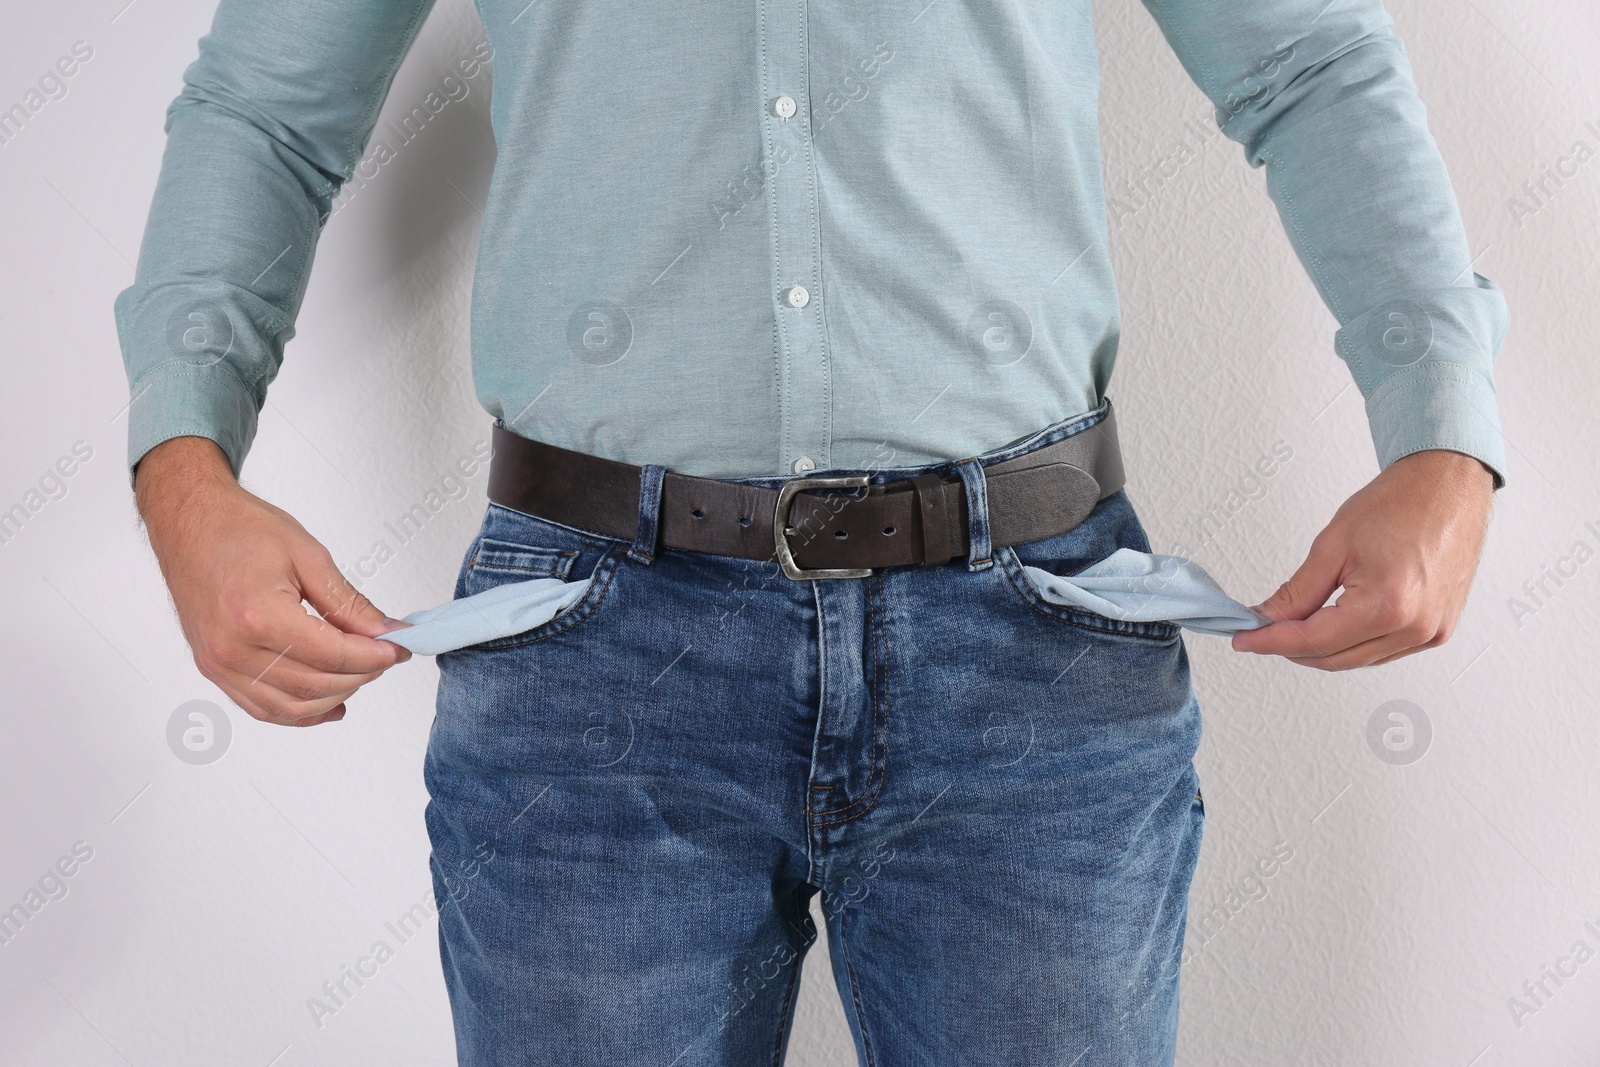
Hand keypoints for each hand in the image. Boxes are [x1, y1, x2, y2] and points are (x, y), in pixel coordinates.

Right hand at [135, 436, 411, 725]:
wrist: (188, 519)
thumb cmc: (237, 527)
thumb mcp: (307, 554)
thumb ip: (348, 602)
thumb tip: (384, 632)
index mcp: (258, 615)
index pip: (333, 655)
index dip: (374, 657)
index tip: (397, 649)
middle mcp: (233, 648)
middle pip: (315, 685)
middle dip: (361, 675)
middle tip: (384, 656)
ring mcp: (218, 664)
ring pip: (291, 706)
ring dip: (334, 696)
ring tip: (361, 672)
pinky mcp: (213, 668)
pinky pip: (262, 707)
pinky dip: (300, 712)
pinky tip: (330, 703)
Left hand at [1230, 449, 1495, 669]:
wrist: (1449, 486)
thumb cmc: (1402, 502)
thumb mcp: (1333, 545)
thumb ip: (1297, 592)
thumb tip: (1269, 617)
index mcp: (1388, 606)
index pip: (1313, 641)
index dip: (1270, 642)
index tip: (1244, 639)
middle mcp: (1415, 628)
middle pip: (1333, 659)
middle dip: (1290, 648)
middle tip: (1259, 631)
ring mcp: (1430, 633)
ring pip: (1356, 660)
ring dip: (1319, 648)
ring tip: (1289, 627)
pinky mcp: (1437, 631)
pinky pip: (1381, 651)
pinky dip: (1349, 644)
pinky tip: (1328, 627)